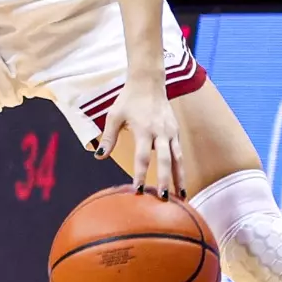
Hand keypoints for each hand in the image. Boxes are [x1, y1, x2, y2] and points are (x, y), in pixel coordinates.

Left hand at [99, 81, 184, 197]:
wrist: (148, 82)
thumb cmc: (128, 99)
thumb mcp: (114, 116)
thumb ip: (108, 137)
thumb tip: (99, 156)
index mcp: (144, 129)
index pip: (142, 157)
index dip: (140, 174)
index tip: (138, 190)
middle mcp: (160, 132)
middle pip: (165, 160)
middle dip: (165, 180)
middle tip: (164, 199)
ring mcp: (171, 132)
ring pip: (178, 159)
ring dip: (180, 178)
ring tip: (182, 197)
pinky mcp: (176, 131)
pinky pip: (179, 152)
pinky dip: (181, 167)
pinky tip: (181, 181)